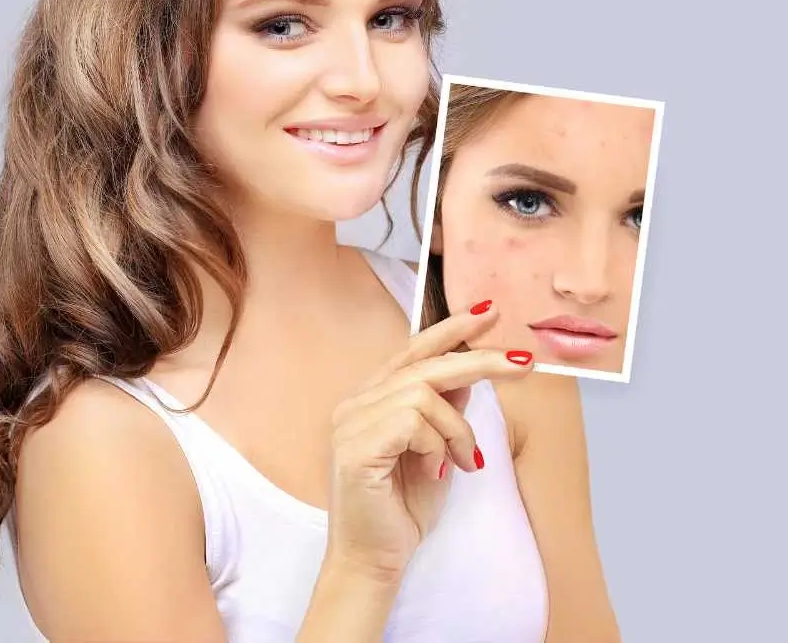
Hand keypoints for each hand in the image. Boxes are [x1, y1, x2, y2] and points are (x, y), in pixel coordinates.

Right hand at [324, 304, 533, 582]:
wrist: (373, 564)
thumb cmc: (402, 510)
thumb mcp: (437, 450)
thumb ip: (445, 411)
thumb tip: (469, 375)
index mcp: (371, 398)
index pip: (413, 350)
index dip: (451, 329)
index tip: (488, 312)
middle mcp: (356, 402)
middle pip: (424, 364)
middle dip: (479, 360)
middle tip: (524, 362)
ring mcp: (351, 422)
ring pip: (424, 394)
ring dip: (458, 429)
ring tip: (465, 462)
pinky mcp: (356, 446)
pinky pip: (414, 421)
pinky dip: (439, 444)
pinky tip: (439, 471)